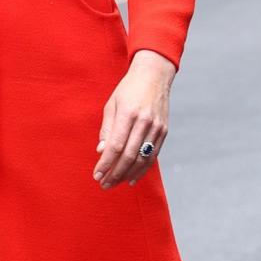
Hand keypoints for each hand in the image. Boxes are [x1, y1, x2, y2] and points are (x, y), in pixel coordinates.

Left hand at [93, 50, 175, 188]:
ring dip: (127, 174)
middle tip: (104, 184)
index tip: (97, 175)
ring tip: (115, 183)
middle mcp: (144, 122)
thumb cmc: (128, 90)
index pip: (116, 146)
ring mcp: (156, 127)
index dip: (106, 163)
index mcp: (128, 113)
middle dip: (115, 173)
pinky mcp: (164, 131)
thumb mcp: (111, 104)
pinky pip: (153, 155)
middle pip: (129, 155)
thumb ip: (107, 129)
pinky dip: (142, 169)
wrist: (154, 76)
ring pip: (142, 159)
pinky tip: (131, 178)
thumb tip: (101, 152)